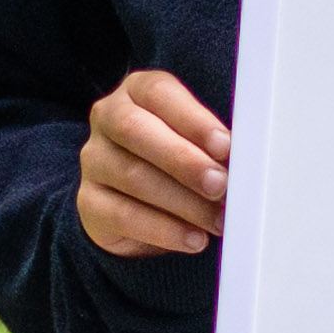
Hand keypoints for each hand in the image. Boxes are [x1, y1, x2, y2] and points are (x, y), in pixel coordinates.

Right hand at [74, 71, 229, 259]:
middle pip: (135, 131)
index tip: (225, 145)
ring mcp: (94, 160)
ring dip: (182, 201)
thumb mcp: (196, 141)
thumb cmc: (178, 161)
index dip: (193, 119)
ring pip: (132, 176)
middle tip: (220, 185)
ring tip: (217, 219)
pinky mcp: (89, 202)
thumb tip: (244, 164)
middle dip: (184, 160)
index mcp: (136, 92)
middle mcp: (107, 119)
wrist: (138, 203)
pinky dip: (165, 230)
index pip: (158, 93)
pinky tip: (194, 239)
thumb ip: (213, 144)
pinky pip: (123, 216)